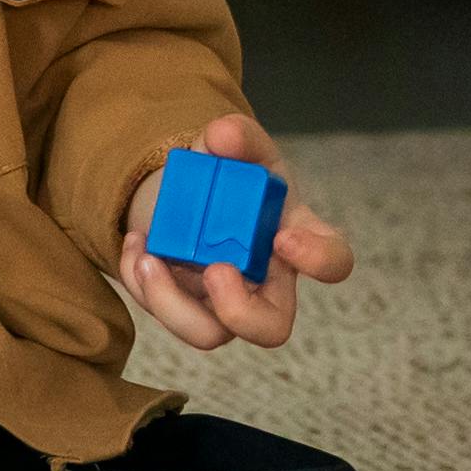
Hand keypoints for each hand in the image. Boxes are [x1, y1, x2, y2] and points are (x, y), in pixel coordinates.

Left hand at [118, 111, 351, 351]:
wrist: (189, 188)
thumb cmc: (232, 174)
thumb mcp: (238, 146)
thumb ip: (238, 136)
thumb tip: (223, 136)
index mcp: (298, 238)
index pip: (333, 261)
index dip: (318, 260)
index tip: (283, 237)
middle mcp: (267, 281)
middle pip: (272, 328)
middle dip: (239, 312)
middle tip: (214, 270)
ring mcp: (224, 302)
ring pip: (209, 334)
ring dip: (170, 300)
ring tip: (149, 257)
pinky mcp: (185, 306)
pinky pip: (165, 314)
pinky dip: (140, 280)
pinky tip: (137, 244)